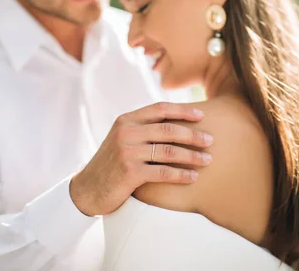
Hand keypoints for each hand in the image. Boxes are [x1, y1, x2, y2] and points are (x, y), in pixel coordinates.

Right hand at [70, 102, 213, 215]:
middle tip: (211, 140)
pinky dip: (182, 175)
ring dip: (192, 156)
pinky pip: (164, 172)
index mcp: (126, 120)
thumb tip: (175, 122)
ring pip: (169, 151)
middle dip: (193, 134)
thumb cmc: (111, 165)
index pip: (160, 109)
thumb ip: (142, 129)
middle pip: (168, 129)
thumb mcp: (121, 139)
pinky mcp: (130, 172)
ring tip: (208, 160)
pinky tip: (194, 177)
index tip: (202, 115)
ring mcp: (127, 152)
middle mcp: (126, 132)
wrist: (87, 190)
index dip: (183, 110)